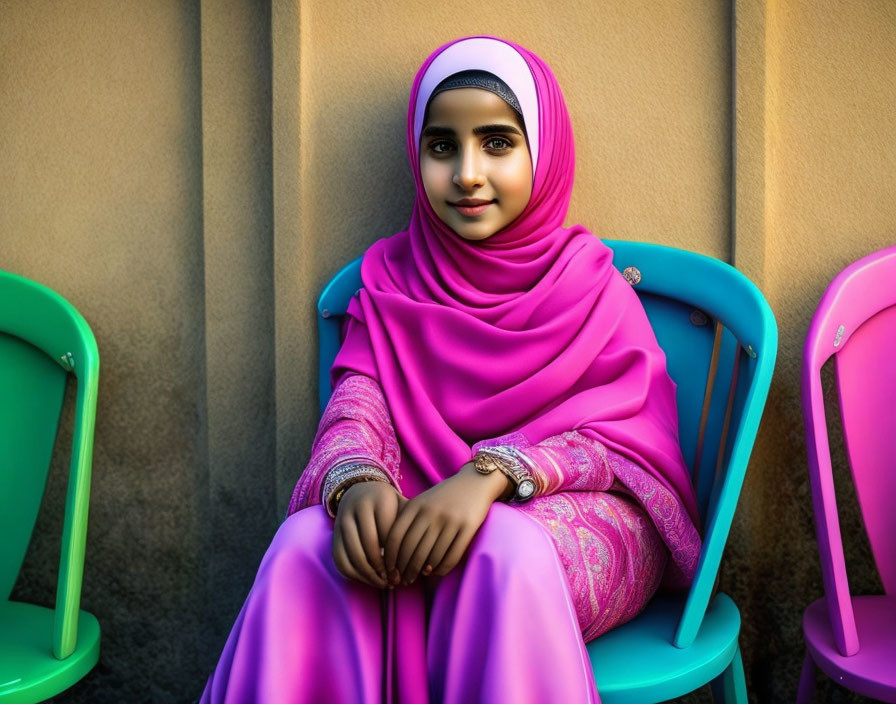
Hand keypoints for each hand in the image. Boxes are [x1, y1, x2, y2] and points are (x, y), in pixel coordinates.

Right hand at [332, 481, 405, 588]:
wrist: (360, 491)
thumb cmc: (389, 506)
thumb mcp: (402, 508)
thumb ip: (411, 528)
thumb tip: (423, 564)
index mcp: (379, 499)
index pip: (388, 534)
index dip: (397, 555)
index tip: (406, 568)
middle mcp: (357, 507)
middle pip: (370, 544)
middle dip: (383, 567)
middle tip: (394, 580)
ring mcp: (342, 520)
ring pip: (354, 554)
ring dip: (369, 574)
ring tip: (383, 582)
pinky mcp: (334, 534)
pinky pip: (340, 560)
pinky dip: (354, 574)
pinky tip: (369, 579)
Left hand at [383, 461, 510, 585]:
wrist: (475, 482)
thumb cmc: (445, 496)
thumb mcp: (423, 502)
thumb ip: (409, 521)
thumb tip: (395, 555)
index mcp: (416, 505)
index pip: (396, 537)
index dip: (390, 558)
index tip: (389, 570)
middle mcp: (431, 512)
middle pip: (411, 549)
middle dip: (405, 569)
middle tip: (403, 581)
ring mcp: (450, 520)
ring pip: (430, 555)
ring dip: (422, 571)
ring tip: (418, 577)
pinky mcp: (467, 527)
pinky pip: (452, 556)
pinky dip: (441, 568)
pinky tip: (435, 571)